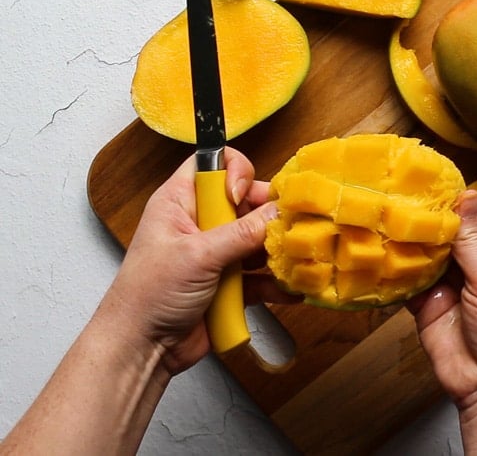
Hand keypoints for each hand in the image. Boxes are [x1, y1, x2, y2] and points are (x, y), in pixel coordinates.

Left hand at [98, 148, 286, 374]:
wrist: (141, 349)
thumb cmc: (149, 294)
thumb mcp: (197, 255)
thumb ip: (242, 233)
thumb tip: (279, 211)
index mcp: (180, 202)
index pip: (213, 164)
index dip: (234, 172)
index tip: (242, 196)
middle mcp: (200, 224)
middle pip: (245, 202)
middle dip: (268, 214)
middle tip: (289, 226)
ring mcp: (216, 255)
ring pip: (257, 240)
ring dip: (277, 251)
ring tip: (299, 258)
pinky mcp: (229, 285)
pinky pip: (259, 276)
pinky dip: (275, 283)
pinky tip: (293, 289)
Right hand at [408, 190, 476, 453]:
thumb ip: (473, 238)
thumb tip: (467, 195)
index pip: (476, 214)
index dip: (453, 201)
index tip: (425, 184)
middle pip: (447, 231)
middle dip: (425, 219)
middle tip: (395, 198)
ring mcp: (451, 283)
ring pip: (426, 253)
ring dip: (408, 242)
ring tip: (384, 220)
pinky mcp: (428, 303)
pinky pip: (409, 279)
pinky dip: (396, 269)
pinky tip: (381, 252)